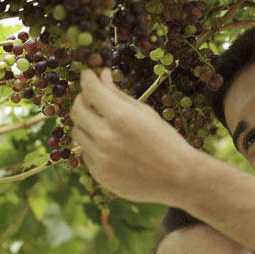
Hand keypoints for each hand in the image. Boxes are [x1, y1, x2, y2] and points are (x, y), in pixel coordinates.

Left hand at [71, 69, 196, 204]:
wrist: (178, 178)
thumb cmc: (166, 142)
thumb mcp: (146, 113)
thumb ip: (119, 95)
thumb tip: (102, 75)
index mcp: (121, 116)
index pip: (90, 89)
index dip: (87, 78)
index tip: (88, 75)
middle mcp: (106, 137)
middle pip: (76, 110)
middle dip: (82, 99)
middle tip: (92, 98)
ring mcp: (101, 158)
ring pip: (77, 132)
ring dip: (86, 123)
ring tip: (103, 124)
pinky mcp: (99, 174)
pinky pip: (86, 152)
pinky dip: (93, 145)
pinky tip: (111, 146)